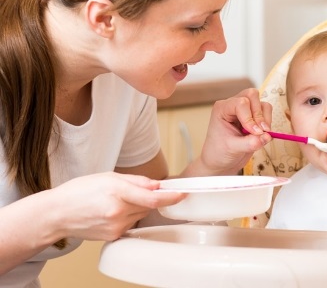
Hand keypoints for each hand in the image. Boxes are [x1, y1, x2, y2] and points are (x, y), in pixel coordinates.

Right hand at [51, 172, 185, 240]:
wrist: (57, 214)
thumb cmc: (79, 192)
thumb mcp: (108, 176)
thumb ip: (136, 181)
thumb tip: (157, 185)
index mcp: (117, 192)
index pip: (152, 198)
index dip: (170, 197)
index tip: (181, 194)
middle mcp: (118, 212)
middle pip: (148, 206)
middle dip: (147, 198)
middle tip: (132, 192)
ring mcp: (116, 226)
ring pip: (140, 215)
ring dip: (136, 207)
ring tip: (115, 201)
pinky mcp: (114, 236)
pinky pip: (130, 224)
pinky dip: (127, 216)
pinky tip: (111, 212)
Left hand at [191, 88, 272, 175]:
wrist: (220, 162)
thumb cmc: (219, 153)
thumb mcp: (233, 149)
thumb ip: (250, 143)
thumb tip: (267, 136)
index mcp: (222, 109)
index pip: (241, 103)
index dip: (250, 118)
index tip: (254, 133)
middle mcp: (233, 105)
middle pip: (252, 95)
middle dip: (259, 114)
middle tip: (260, 132)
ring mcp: (245, 110)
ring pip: (261, 103)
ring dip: (265, 118)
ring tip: (261, 134)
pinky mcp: (254, 117)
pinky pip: (266, 112)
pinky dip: (268, 122)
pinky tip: (262, 135)